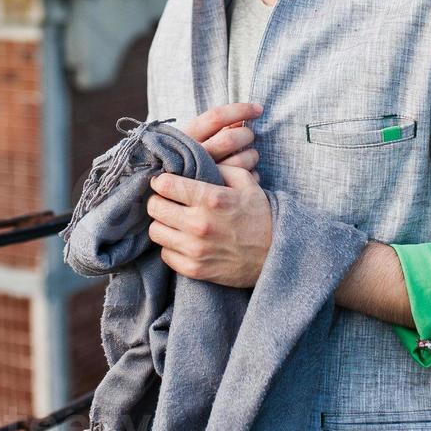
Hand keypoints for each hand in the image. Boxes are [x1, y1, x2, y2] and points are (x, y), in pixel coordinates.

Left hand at [148, 102, 272, 287]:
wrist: (276, 255)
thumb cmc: (259, 215)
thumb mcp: (246, 182)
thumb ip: (219, 167)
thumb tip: (195, 160)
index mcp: (211, 199)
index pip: (166, 184)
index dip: (162, 180)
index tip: (166, 181)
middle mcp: (200, 224)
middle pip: (155, 207)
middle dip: (158, 200)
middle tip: (167, 200)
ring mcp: (195, 249)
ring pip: (156, 231)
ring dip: (162, 223)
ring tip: (174, 220)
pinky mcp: (194, 269)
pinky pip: (165, 254)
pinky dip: (170, 246)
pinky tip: (182, 240)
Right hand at [174, 102, 262, 184]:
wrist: (162, 193)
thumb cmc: (184, 158)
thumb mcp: (192, 139)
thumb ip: (214, 128)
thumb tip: (240, 118)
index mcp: (187, 136)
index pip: (216, 117)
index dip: (240, 110)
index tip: (258, 109)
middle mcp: (193, 155)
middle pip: (230, 139)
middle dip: (246, 134)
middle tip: (249, 136)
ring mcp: (204, 175)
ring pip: (240, 161)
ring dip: (252, 155)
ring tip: (251, 156)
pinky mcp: (215, 192)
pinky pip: (243, 181)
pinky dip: (253, 176)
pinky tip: (250, 175)